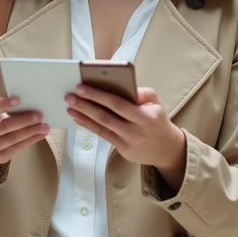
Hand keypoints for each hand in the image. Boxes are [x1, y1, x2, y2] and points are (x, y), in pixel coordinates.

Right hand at [0, 68, 49, 175]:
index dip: (2, 104)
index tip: (18, 99)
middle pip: (3, 127)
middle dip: (22, 121)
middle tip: (39, 114)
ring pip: (12, 139)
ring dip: (30, 132)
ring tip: (44, 125)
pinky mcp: (0, 157)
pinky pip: (17, 148)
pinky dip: (31, 140)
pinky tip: (41, 133)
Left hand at [65, 85, 186, 183]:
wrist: (167, 150)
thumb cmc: (158, 121)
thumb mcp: (156, 103)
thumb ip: (142, 92)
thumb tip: (121, 85)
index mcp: (145, 116)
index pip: (118, 104)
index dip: (98, 95)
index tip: (82, 86)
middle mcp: (136, 130)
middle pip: (106, 116)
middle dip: (85, 105)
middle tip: (70, 96)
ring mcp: (128, 142)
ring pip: (101, 127)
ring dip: (83, 116)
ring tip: (70, 106)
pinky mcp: (123, 150)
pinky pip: (103, 135)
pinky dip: (89, 126)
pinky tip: (79, 118)